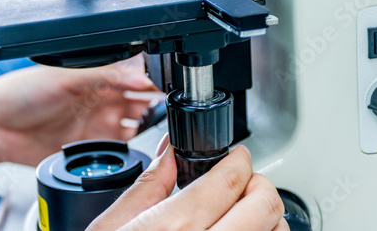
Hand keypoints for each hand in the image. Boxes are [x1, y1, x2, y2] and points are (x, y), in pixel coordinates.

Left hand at [0, 60, 156, 168]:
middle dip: (154, 98)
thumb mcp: (64, 76)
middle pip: (138, 96)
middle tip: (165, 101)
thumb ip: (104, 75)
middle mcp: (99, 97)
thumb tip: (138, 75)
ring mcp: (96, 122)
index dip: (149, 75)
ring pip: (134, 121)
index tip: (165, 80)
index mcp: (95, 74)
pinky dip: (133, 143)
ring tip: (154, 119)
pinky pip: (120, 146)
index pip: (131, 73)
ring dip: (147, 120)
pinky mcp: (91, 145)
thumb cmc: (19, 93)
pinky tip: (137, 139)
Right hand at [87, 136, 287, 230]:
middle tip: (244, 180)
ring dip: (267, 216)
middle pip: (265, 205)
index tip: (238, 157)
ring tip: (245, 211)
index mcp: (173, 228)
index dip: (239, 160)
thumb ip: (146, 187)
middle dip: (258, 183)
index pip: (229, 180)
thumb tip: (168, 152)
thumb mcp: (110, 228)